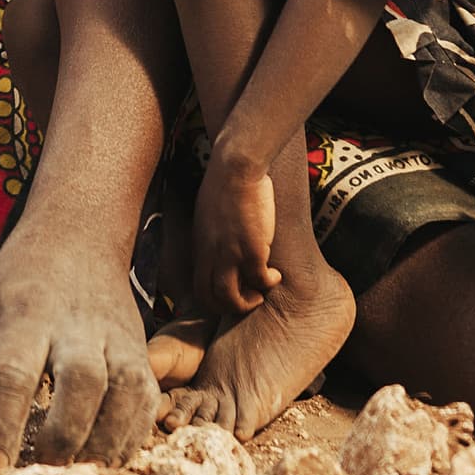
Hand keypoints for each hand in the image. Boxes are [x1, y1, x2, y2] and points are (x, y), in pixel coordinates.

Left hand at [0, 208, 164, 461]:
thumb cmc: (20, 285)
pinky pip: (147, 401)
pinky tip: (106, 456)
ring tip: (76, 470)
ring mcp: (116, 336)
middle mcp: (76, 324)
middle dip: (63, 435)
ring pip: (126, 393)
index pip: (13, 374)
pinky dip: (131, 437)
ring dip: (103, 443)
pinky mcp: (142, 351)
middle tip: (42, 469)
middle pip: (81, 382)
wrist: (77, 235)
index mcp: (25, 313)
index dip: (2, 425)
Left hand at [194, 134, 283, 316]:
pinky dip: (269, 282)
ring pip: (231, 297)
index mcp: (200, 247)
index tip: (231, 296)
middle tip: (247, 300)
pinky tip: (276, 274)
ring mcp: (230, 253)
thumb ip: (211, 237)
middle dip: (230, 307)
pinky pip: (260, 280)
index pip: (198, 288)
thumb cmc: (223, 185)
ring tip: (261, 292)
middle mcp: (211, 254)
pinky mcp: (252, 248)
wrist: (235, 167)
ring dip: (247, 303)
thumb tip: (219, 250)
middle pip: (211, 299)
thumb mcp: (207, 215)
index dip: (214, 301)